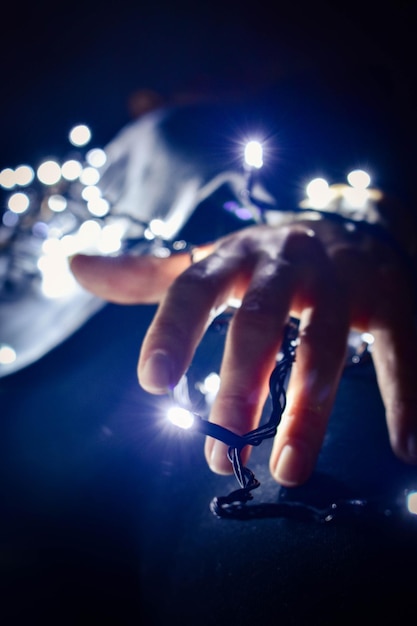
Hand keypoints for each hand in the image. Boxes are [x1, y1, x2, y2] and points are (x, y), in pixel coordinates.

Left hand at [70, 219, 416, 485]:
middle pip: (258, 321)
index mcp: (234, 255)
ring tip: (288, 467)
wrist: (344, 223)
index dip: (173, 332)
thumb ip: (145, 273)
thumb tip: (75, 265)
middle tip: (219, 452)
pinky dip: (404, 395)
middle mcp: (284, 264)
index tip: (154, 384)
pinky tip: (404, 447)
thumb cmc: (261, 258)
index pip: (193, 288)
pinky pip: (397, 349)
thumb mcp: (205, 259)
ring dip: (308, 409)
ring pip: (324, 343)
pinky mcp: (388, 303)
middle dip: (238, 385)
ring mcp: (339, 282)